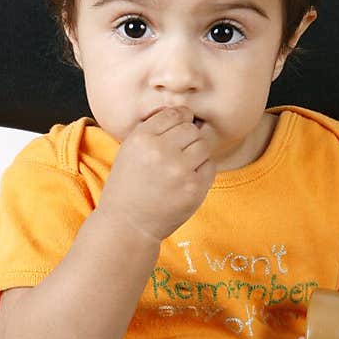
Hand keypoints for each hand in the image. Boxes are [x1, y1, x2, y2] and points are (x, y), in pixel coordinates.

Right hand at [98, 107, 216, 242]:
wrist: (127, 224)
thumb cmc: (128, 186)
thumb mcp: (130, 150)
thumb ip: (154, 130)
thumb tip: (186, 114)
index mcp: (142, 138)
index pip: (175, 113)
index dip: (179, 120)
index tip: (176, 132)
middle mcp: (161, 151)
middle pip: (191, 129)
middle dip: (187, 139)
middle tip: (177, 154)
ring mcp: (180, 170)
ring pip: (203, 145)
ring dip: (196, 153)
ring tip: (181, 167)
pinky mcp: (194, 188)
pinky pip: (210, 166)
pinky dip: (202, 170)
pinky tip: (186, 179)